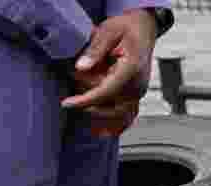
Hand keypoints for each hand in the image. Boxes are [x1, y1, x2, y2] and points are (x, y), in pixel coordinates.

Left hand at [62, 9, 158, 135]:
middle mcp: (138, 85)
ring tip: (85, 111)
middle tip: (75, 92)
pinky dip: (116, 125)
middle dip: (90, 105)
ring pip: (120, 117)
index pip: (106, 92)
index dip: (85, 100)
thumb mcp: (108, 31)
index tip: (66, 103)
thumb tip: (81, 67)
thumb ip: (95, 49)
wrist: (144, 29)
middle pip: (112, 108)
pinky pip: (128, 117)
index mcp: (131, 69)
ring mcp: (139, 92)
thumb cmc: (126, 28)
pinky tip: (102, 132)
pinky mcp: (137, 96)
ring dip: (101, 117)